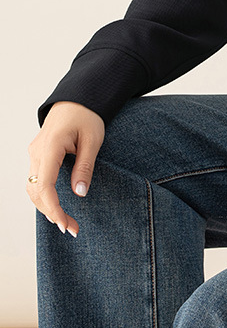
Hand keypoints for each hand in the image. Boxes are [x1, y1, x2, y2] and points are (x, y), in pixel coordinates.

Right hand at [27, 101, 104, 236]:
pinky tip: (57, 206)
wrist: (78, 98)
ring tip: (67, 222)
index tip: (65, 224)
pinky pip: (36, 179)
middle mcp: (37, 151)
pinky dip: (44, 195)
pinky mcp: (38, 154)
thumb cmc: (88, 115)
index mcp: (51, 145)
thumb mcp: (93, 140)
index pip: (44, 185)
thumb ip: (85, 166)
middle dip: (51, 212)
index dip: (53, 208)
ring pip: (33, 187)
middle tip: (72, 229)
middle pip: (35, 191)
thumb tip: (79, 193)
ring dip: (47, 206)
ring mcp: (35, 152)